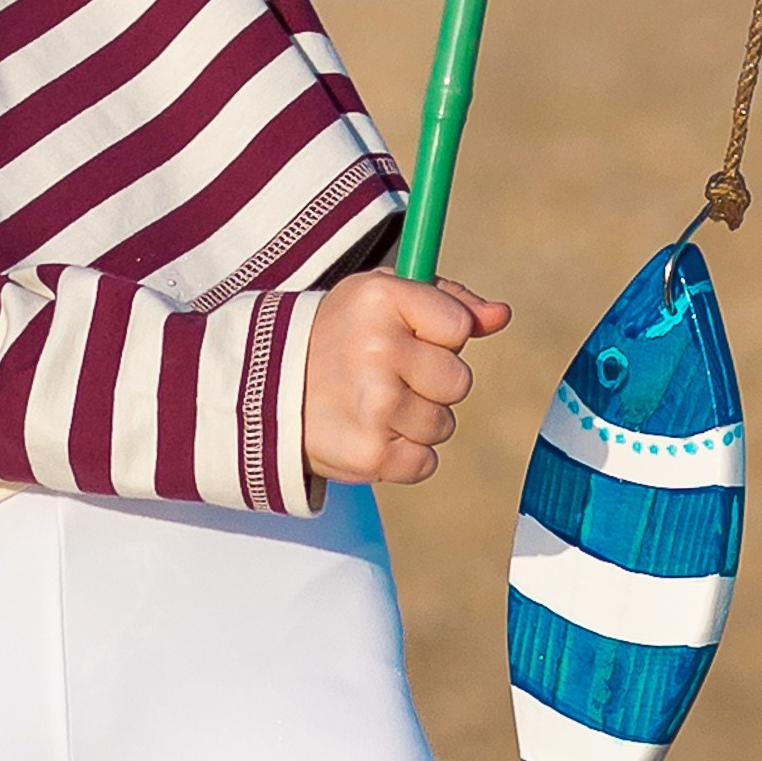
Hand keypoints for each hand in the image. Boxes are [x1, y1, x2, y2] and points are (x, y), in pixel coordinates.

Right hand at [302, 271, 510, 486]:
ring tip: (369, 407)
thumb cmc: (337, 337)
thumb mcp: (380, 300)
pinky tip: (368, 435)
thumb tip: (500, 316)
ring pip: (443, 424)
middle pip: (458, 381)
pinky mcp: (372, 453)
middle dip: (431, 385)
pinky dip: (403, 458)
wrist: (261, 392)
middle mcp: (379, 347)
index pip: (459, 328)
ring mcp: (375, 402)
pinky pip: (426, 462)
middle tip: (383, 378)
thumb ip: (447, 302)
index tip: (405, 339)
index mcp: (382, 297)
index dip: (438, 339)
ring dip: (414, 423)